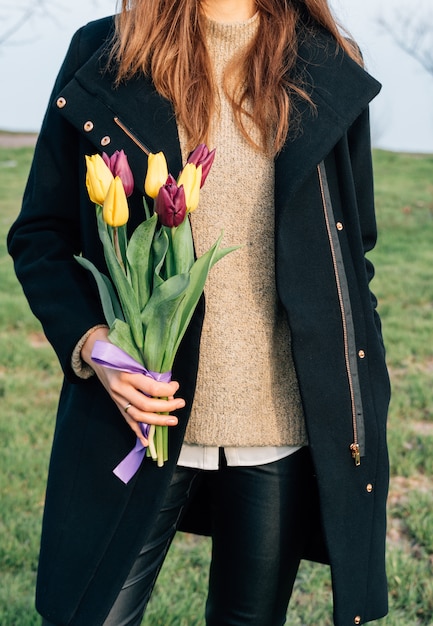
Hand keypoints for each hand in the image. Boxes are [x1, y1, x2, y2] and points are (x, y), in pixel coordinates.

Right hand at [81, 328, 184, 445]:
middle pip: (145, 405)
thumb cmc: (119, 349)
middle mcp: (120, 389)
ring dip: (157, 421)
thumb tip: (168, 386)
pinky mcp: (115, 404)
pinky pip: (127, 420)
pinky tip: (146, 441)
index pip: (151, 388)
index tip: (176, 386)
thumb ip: (148, 369)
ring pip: (137, 416)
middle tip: (180, 404)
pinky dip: (137, 431)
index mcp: (126, 374)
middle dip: (166, 408)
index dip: (167, 390)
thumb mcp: (133, 354)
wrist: (96, 353)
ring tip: (173, 421)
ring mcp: (116, 398)